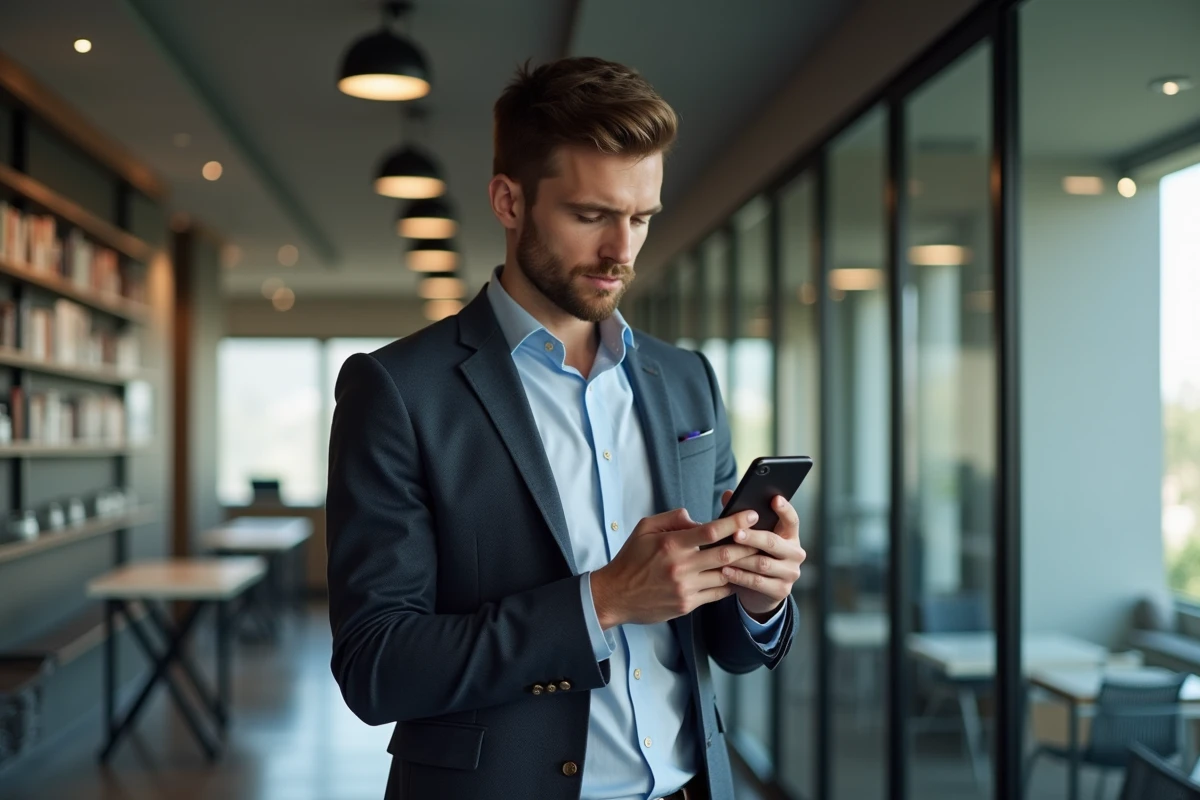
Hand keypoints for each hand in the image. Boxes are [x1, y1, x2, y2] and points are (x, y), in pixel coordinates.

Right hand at [590, 507, 761, 629]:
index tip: (750, 515)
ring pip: (725, 575)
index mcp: (671, 544)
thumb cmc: (630, 559)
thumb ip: (672, 519)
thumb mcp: (644, 529)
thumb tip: (696, 518)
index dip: (734, 522)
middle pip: (725, 554)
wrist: (616, 595)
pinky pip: (717, 594)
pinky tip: (739, 576)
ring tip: (756, 557)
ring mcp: (685, 588)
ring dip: (743, 566)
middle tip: (764, 537)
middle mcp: (681, 566)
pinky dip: (731, 584)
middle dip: (748, 544)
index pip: (710, 530)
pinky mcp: (687, 605)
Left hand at [718, 492, 805, 619]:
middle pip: (773, 542)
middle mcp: (795, 553)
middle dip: (753, 537)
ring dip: (741, 558)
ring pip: (763, 564)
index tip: (774, 499)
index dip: (784, 509)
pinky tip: (725, 571)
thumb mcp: (751, 538)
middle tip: (736, 533)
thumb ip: (741, 518)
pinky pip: (758, 582)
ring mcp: (790, 573)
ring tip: (723, 554)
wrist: (759, 592)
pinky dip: (739, 576)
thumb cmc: (754, 556)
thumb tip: (727, 494)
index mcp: (790, 535)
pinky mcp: (782, 590)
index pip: (792, 520)